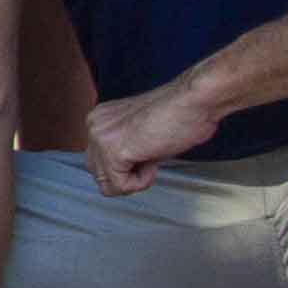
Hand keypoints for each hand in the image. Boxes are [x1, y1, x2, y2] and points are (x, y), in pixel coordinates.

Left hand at [83, 79, 219, 197]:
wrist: (193, 102)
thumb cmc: (179, 115)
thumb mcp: (141, 134)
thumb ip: (125, 148)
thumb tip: (123, 170)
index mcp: (101, 119)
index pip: (99, 160)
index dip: (126, 167)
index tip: (146, 153)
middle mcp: (95, 126)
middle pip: (98, 173)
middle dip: (125, 176)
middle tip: (148, 159)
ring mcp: (100, 137)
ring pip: (106, 184)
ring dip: (133, 179)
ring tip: (151, 158)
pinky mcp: (113, 151)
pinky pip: (120, 186)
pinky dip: (141, 182)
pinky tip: (152, 162)